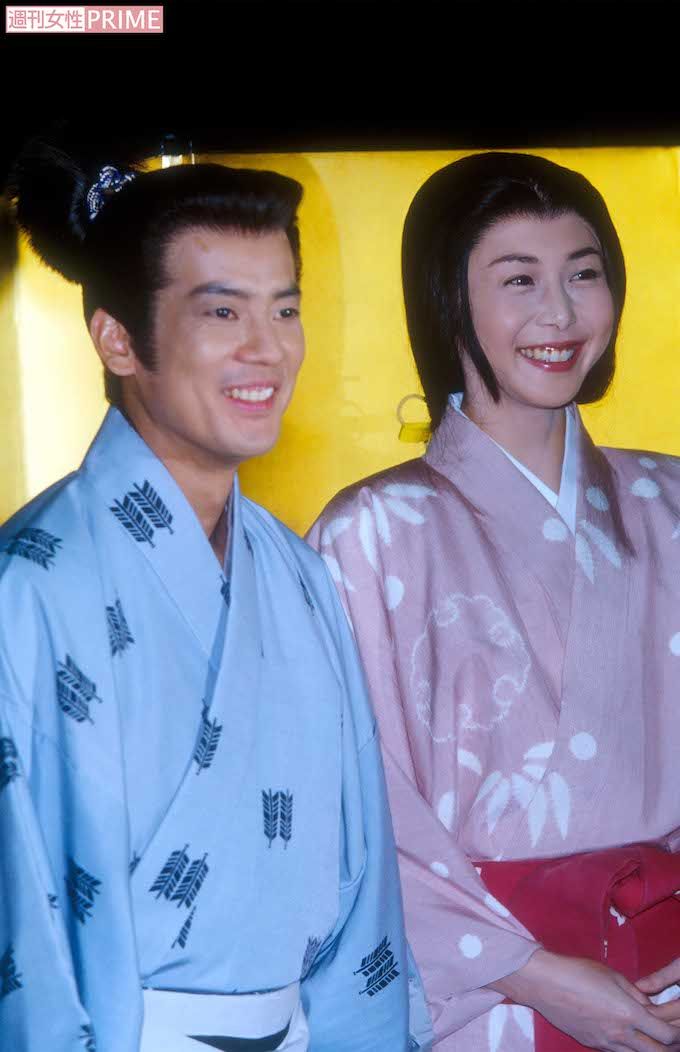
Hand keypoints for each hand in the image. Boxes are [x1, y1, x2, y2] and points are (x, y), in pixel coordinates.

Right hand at [488, 949, 679, 1050]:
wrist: (544, 984)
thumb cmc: (578, 972)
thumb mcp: (612, 975)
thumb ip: (636, 992)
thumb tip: (648, 1003)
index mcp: (628, 1013)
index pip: (665, 1035)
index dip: (675, 1033)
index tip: (675, 1024)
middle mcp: (619, 1034)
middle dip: (667, 1047)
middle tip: (668, 1036)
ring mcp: (604, 1042)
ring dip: (646, 1048)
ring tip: (647, 1036)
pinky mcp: (591, 1044)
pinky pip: (616, 1051)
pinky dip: (626, 1047)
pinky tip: (623, 1034)